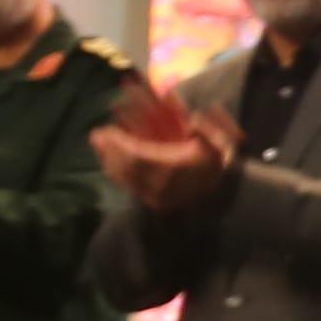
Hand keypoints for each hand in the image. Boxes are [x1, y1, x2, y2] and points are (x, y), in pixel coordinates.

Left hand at [90, 105, 238, 216]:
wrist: (224, 198)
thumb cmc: (220, 168)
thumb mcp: (222, 145)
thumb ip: (207, 130)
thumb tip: (192, 118)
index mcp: (176, 166)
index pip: (139, 155)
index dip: (120, 143)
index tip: (107, 130)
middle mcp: (162, 183)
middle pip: (127, 167)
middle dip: (109, 150)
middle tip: (96, 135)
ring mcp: (157, 195)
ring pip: (126, 178)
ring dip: (109, 162)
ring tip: (99, 147)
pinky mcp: (155, 202)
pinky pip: (130, 188)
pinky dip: (117, 175)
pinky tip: (110, 164)